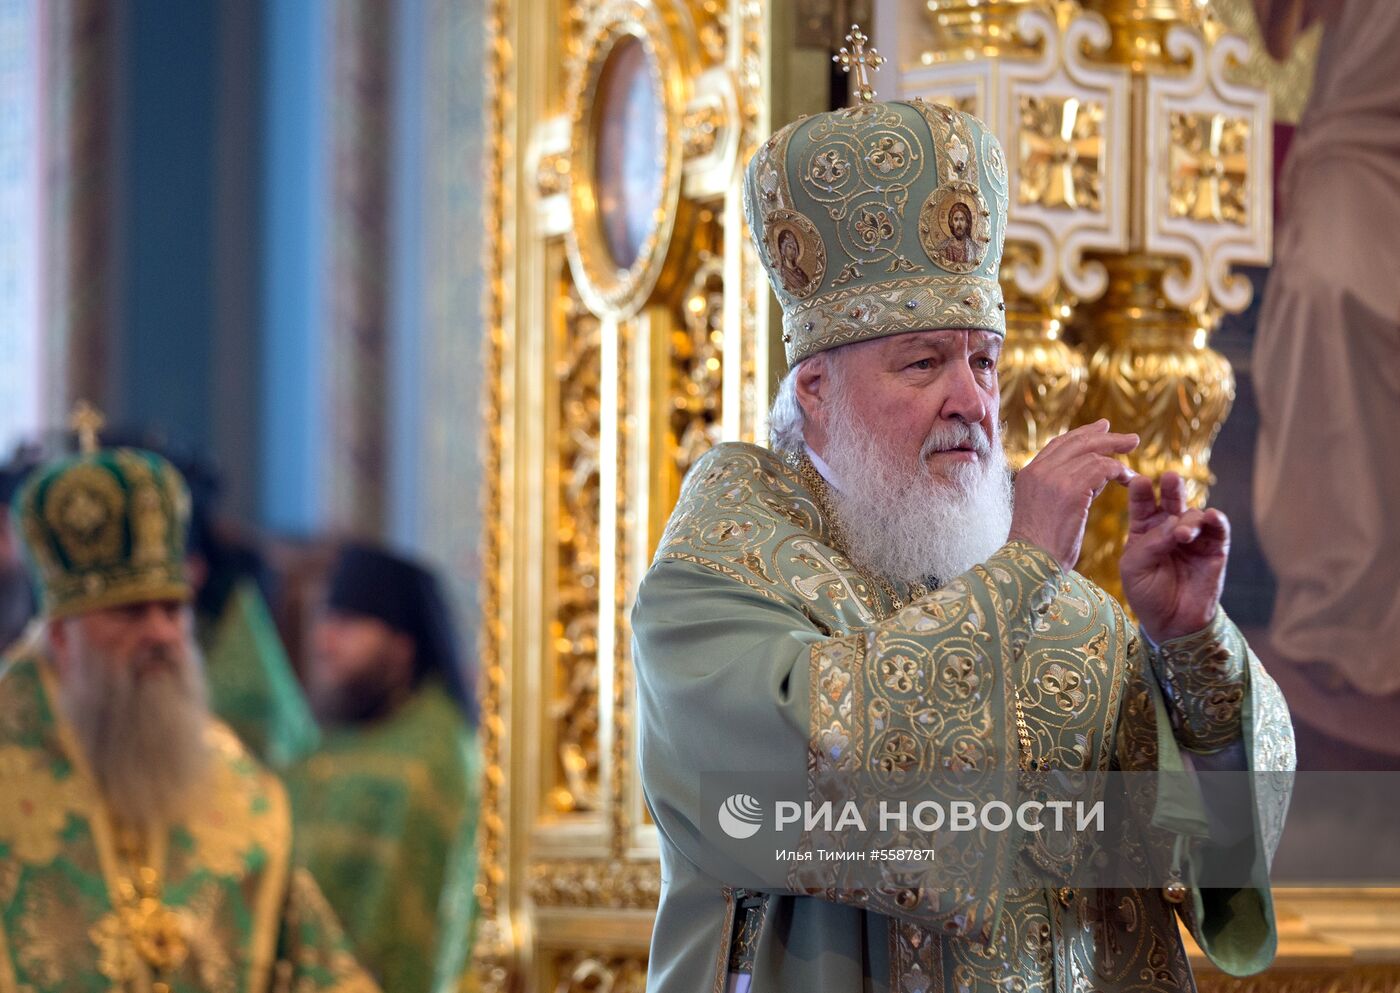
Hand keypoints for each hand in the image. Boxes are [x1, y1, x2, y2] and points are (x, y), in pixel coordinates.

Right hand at [1008, 420, 1138, 571]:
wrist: (1030, 565)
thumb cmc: (1039, 549)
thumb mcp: (1045, 510)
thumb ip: (1063, 489)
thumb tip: (1093, 477)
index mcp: (1028, 474)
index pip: (1059, 444)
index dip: (1083, 435)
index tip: (1102, 429)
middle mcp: (1038, 470)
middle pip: (1076, 441)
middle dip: (1106, 437)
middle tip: (1131, 439)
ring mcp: (1053, 478)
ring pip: (1092, 453)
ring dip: (1116, 459)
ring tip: (1132, 469)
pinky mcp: (1071, 489)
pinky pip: (1101, 468)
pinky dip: (1118, 471)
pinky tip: (1128, 480)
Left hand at [1120, 471, 1228, 642]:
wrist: (1171, 623)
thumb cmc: (1146, 594)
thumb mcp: (1135, 567)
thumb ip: (1150, 543)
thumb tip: (1176, 525)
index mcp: (1143, 529)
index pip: (1142, 503)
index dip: (1141, 491)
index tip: (1139, 481)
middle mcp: (1169, 528)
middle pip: (1171, 499)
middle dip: (1171, 487)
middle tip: (1169, 478)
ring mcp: (1194, 536)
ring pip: (1194, 514)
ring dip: (1189, 520)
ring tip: (1183, 535)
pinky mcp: (1215, 548)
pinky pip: (1219, 528)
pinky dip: (1216, 520)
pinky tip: (1211, 517)